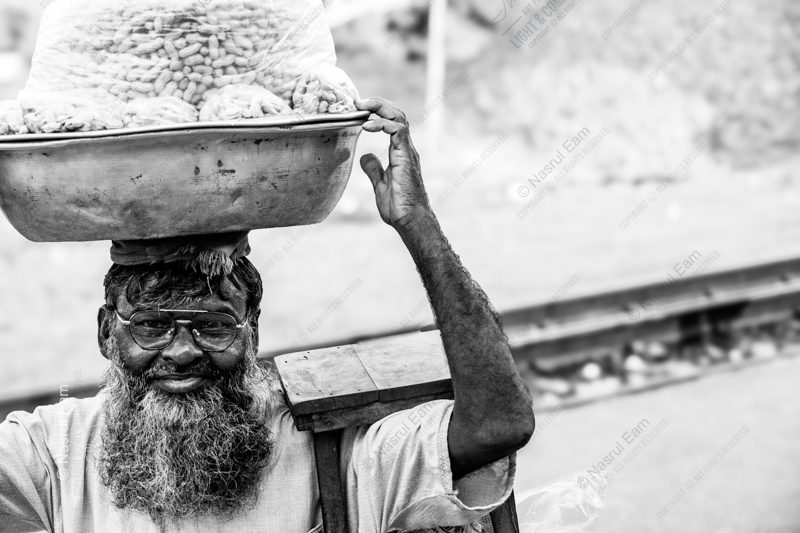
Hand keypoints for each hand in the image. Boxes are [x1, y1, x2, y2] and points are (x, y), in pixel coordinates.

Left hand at [356, 97, 431, 228]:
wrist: (410, 220)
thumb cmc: (399, 207)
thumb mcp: (380, 184)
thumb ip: (374, 169)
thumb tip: (365, 157)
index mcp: (400, 152)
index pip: (392, 123)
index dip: (377, 113)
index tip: (359, 110)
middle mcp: (406, 148)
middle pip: (396, 115)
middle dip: (378, 104)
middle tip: (358, 103)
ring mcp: (407, 151)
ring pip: (399, 118)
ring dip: (380, 108)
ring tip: (362, 108)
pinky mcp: (406, 156)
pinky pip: (398, 130)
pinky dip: (382, 124)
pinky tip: (368, 126)